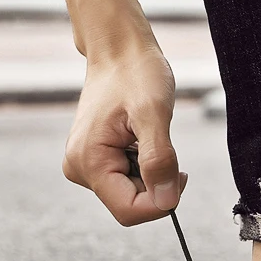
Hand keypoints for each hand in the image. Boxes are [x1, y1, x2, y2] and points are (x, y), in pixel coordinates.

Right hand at [62, 39, 187, 225]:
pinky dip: (145, 164)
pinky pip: (129, 179)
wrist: (119, 50)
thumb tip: (167, 201)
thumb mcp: (153, 114)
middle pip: (131, 204)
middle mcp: (80, 169)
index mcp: (88, 162)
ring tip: (148, 134)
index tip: (181, 172)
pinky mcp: (96, 160)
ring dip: (152, 171)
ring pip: (132, 193)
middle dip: (157, 183)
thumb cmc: (135, 73)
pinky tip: (140, 136)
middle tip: (164, 144)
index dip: (162, 201)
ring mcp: (86, 165)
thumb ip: (159, 160)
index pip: (130, 211)